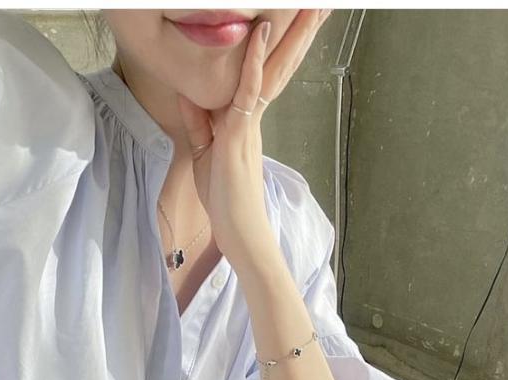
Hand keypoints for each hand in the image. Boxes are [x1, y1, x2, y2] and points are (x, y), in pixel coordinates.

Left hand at [177, 9, 331, 271]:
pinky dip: (253, 62)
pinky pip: (247, 91)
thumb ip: (198, 121)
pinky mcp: (240, 133)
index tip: (287, 15)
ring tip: (309, 5)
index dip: (275, 45)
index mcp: (245, 118)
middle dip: (298, 31)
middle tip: (319, 2)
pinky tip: (260, 34)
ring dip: (289, 34)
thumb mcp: (204, 151)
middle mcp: (252, 114)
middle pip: (279, 63)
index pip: (262, 73)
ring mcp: (249, 122)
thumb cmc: (224, 196)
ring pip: (272, 69)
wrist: (236, 229)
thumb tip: (189, 94)